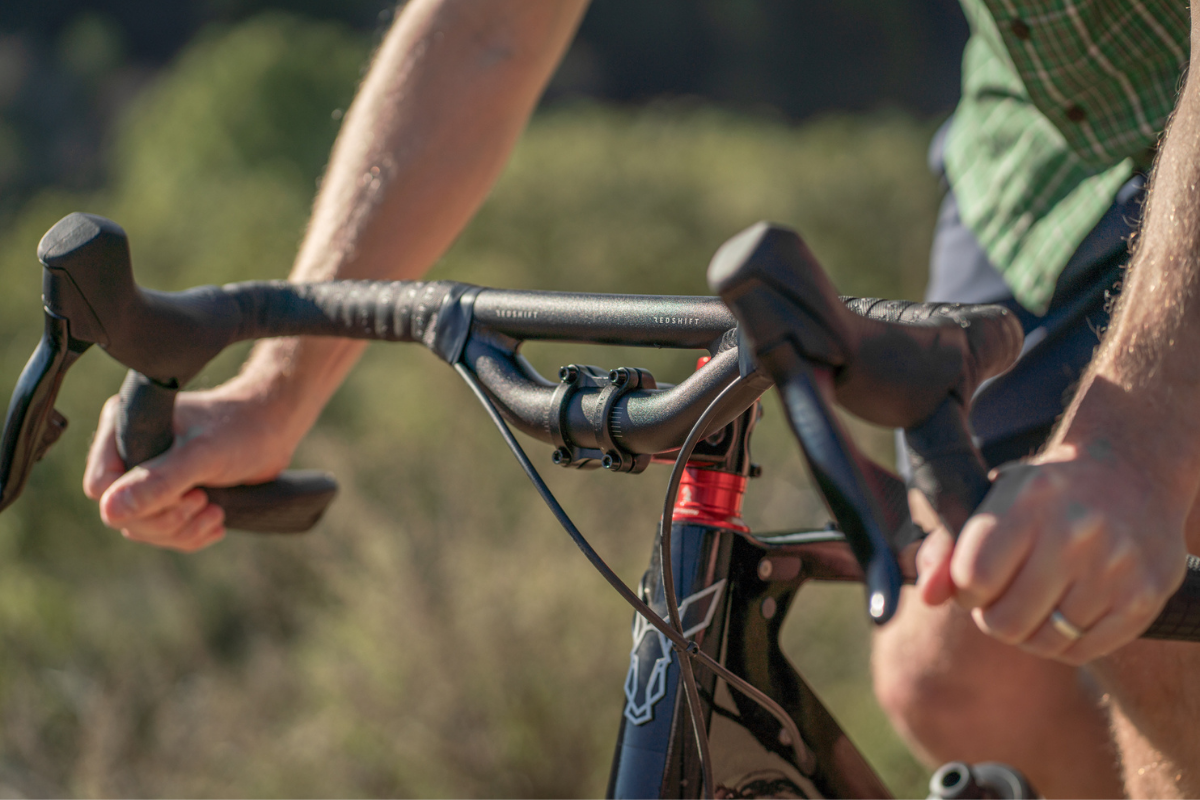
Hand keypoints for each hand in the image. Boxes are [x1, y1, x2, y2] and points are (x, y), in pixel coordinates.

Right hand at [82, 377, 301, 551]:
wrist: (273, 428)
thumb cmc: (240, 429)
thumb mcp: (202, 456)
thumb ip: (160, 481)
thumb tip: (111, 510)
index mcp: (123, 428)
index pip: (101, 485)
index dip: (138, 502)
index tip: (184, 491)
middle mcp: (128, 452)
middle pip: (121, 513)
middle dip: (166, 519)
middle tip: (202, 500)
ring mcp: (147, 475)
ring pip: (142, 527)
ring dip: (181, 530)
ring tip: (214, 510)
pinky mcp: (168, 494)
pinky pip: (164, 531)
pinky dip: (189, 534)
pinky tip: (216, 522)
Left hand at [914, 439, 1188, 664]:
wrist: (1132, 473)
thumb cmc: (1045, 494)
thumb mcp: (991, 500)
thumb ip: (946, 548)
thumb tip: (927, 596)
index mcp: (1029, 500)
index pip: (973, 578)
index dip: (965, 591)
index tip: (977, 581)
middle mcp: (1076, 531)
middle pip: (1006, 620)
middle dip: (994, 617)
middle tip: (1006, 597)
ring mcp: (1114, 566)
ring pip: (1044, 640)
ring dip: (1030, 632)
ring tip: (1038, 603)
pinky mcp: (1144, 597)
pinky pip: (1083, 650)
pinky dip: (1065, 642)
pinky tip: (1067, 612)